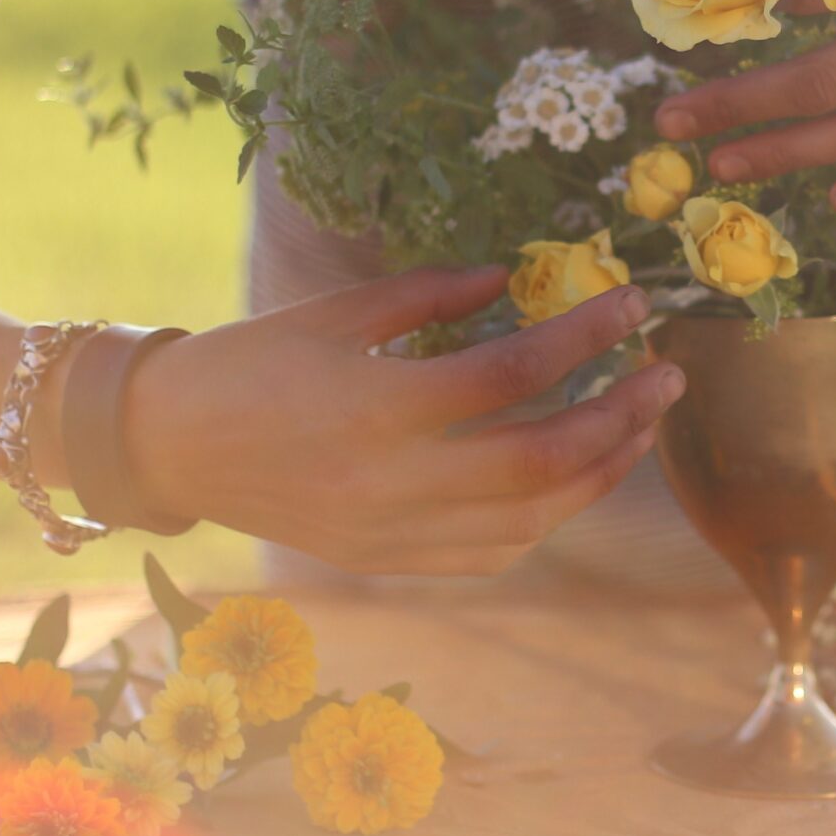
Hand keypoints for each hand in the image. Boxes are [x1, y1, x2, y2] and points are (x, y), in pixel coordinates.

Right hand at [122, 266, 681, 576]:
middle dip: (619, 416)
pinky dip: (546, 519)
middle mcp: (391, 480)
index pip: (511, 373)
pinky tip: (574, 478)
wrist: (168, 447)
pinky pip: (491, 554)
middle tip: (667, 374)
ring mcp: (391, 532)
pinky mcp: (386, 559)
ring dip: (599, 474)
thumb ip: (430, 293)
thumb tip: (517, 276)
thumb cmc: (251, 360)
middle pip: (540, 460)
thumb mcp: (335, 311)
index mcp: (377, 404)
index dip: (582, 336)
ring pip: (530, 521)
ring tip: (639, 427)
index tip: (631, 302)